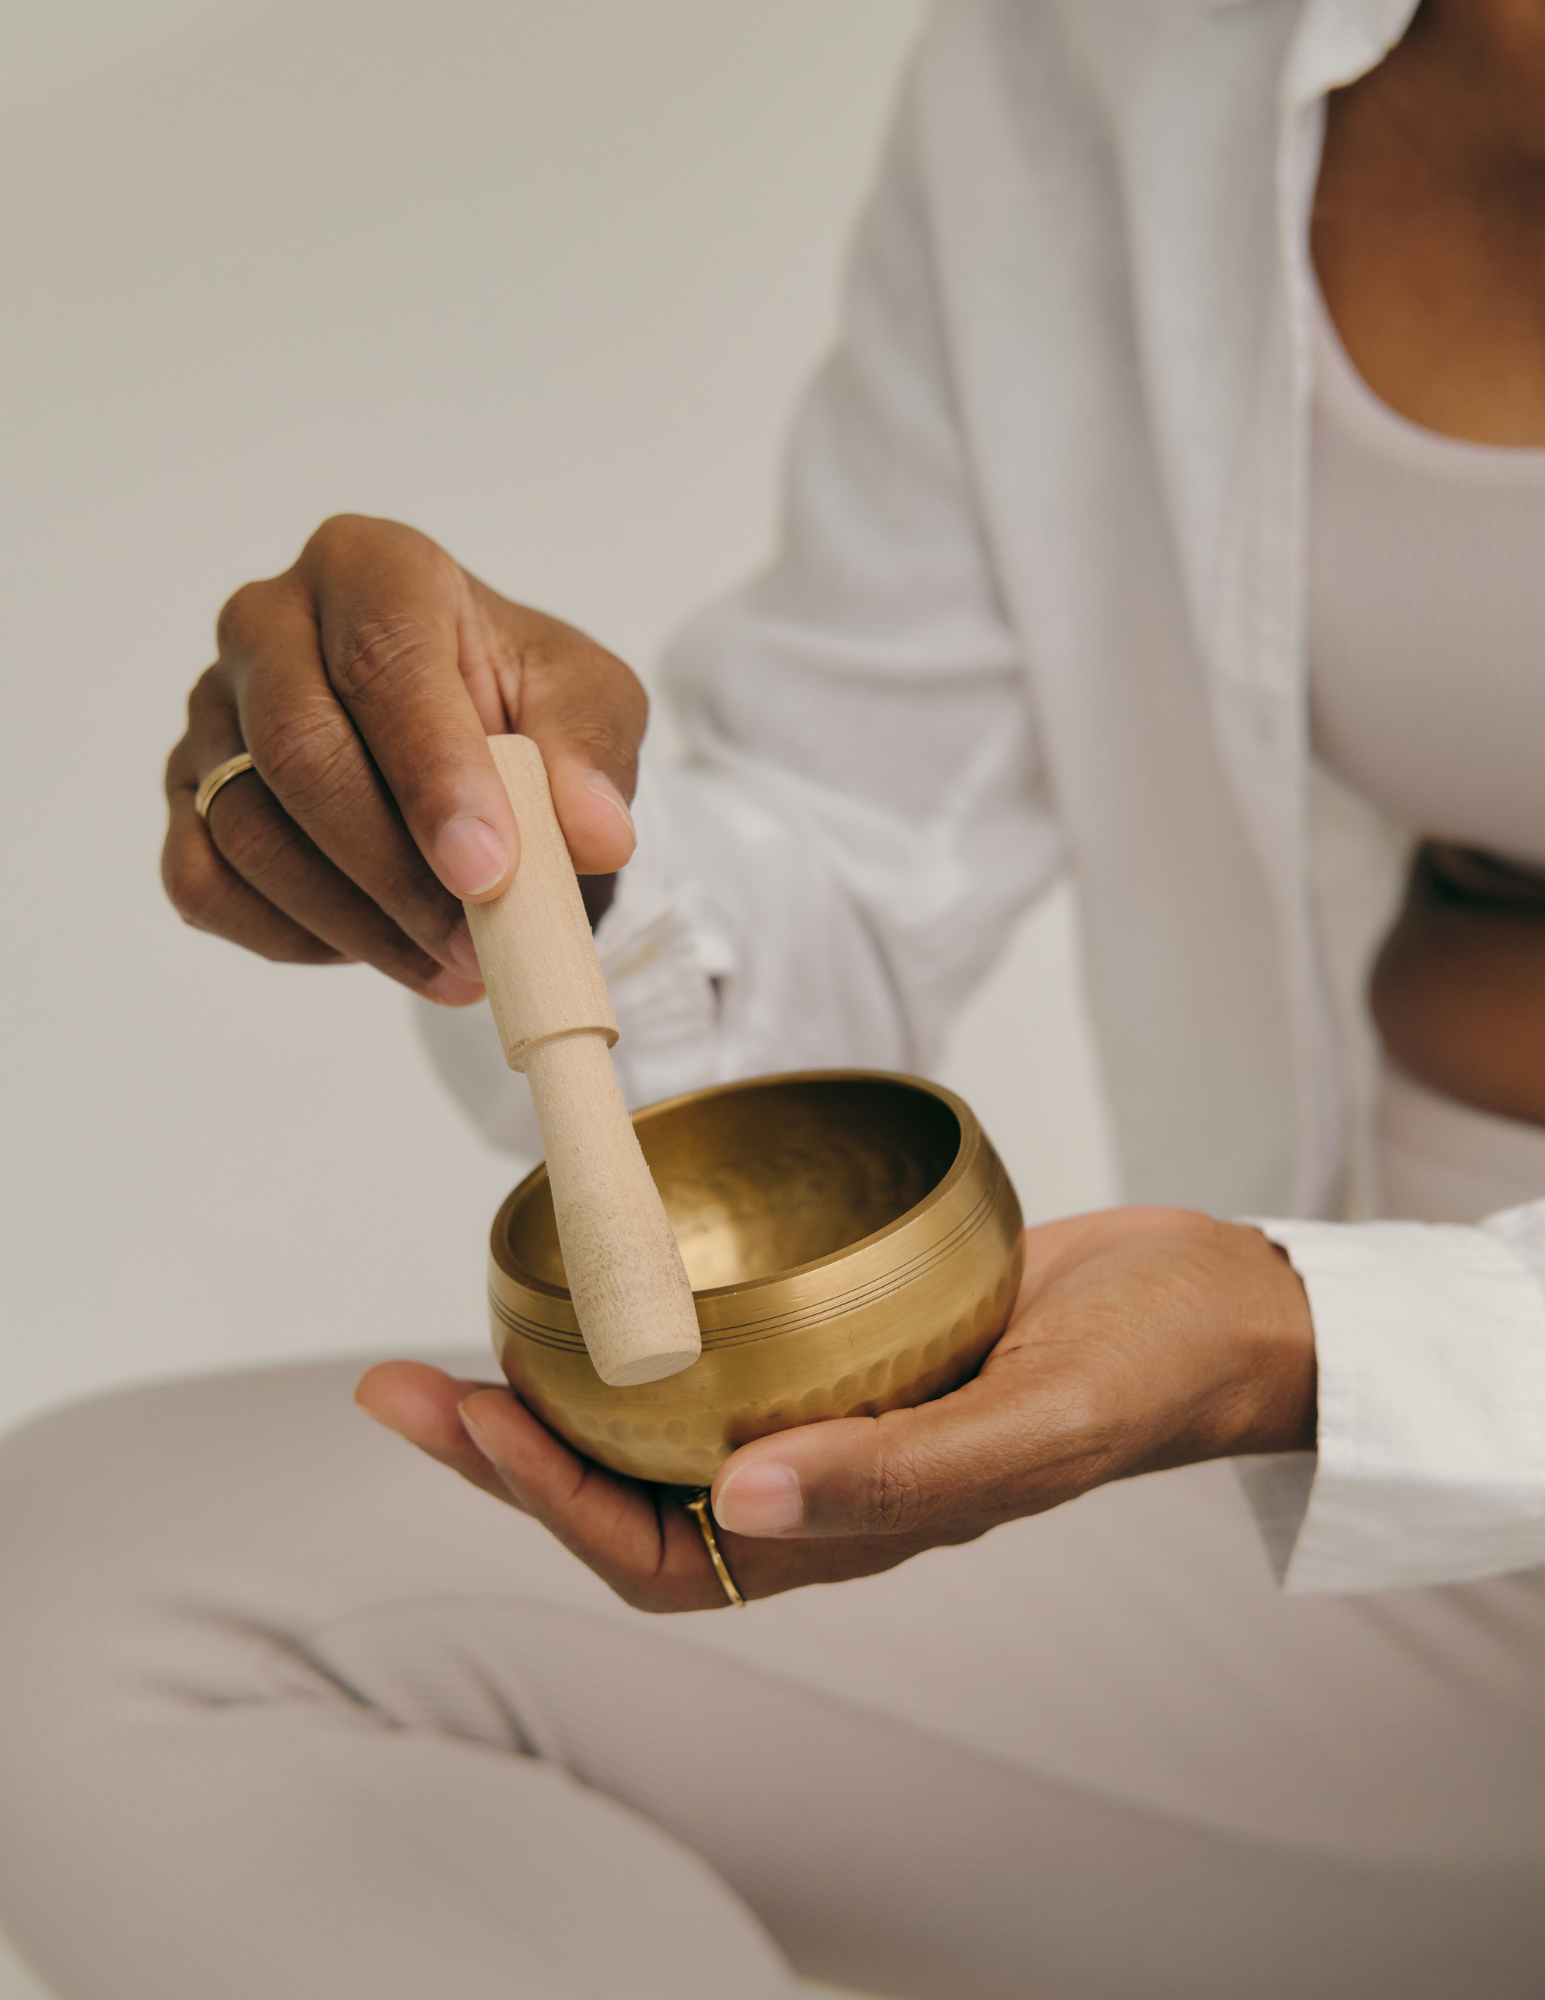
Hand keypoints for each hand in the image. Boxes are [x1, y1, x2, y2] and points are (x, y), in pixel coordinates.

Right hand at [162, 515, 645, 1000]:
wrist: (470, 751)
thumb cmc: (522, 705)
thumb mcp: (590, 705)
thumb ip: (593, 755)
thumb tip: (598, 835)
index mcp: (371, 567)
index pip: (386, 663)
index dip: (436, 776)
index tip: (490, 871)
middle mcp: (269, 623)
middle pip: (300, 751)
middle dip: (394, 871)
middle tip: (474, 947)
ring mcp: (212, 712)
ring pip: (250, 831)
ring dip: (357, 924)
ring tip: (454, 968)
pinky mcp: (188, 795)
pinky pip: (205, 882)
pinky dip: (294, 936)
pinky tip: (380, 948)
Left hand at [355, 1207, 1315, 1610]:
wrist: (1222, 1302)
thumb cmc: (1150, 1368)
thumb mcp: (1042, 1422)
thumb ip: (904, 1475)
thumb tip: (740, 1508)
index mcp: (852, 1530)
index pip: (661, 1551)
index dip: (549, 1501)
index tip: (466, 1416)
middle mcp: (820, 1478)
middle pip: (628, 1491)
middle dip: (510, 1452)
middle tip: (404, 1384)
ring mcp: (829, 1404)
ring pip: (658, 1421)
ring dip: (557, 1388)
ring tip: (468, 1331)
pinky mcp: (847, 1332)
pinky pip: (718, 1344)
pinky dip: (642, 1322)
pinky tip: (605, 1271)